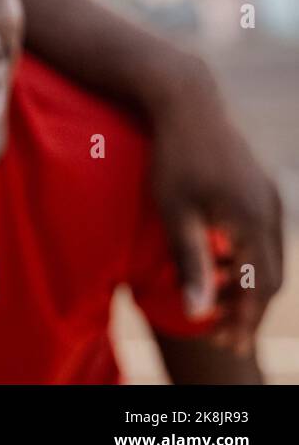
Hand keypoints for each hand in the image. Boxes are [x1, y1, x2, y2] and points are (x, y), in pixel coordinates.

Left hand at [149, 79, 283, 355]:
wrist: (186, 102)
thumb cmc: (172, 157)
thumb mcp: (174, 212)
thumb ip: (189, 262)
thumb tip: (198, 312)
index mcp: (253, 221)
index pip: (259, 287)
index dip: (245, 319)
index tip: (224, 342)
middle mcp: (270, 210)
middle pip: (271, 276)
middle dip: (249, 308)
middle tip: (223, 332)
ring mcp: (269, 196)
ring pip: (269, 255)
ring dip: (248, 283)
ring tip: (218, 303)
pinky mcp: (259, 187)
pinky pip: (263, 235)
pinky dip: (248, 259)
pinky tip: (220, 266)